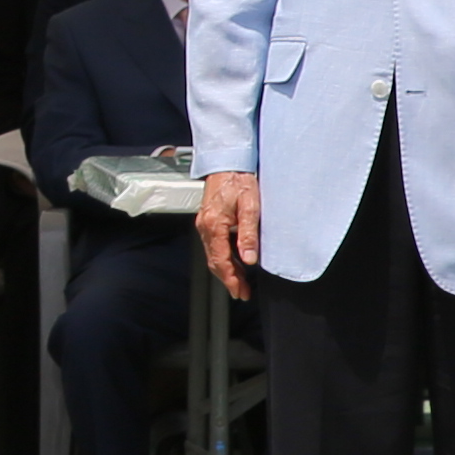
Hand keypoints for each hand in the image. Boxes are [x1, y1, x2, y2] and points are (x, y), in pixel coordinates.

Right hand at [197, 168, 259, 299]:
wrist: (227, 161)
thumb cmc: (239, 180)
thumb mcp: (250, 206)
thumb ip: (248, 234)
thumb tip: (249, 259)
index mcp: (214, 225)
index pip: (220, 260)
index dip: (230, 279)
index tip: (240, 292)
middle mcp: (205, 226)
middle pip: (214, 261)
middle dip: (228, 279)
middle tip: (241, 293)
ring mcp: (204, 223)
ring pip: (212, 255)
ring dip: (225, 270)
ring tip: (240, 282)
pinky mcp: (208, 220)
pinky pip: (213, 245)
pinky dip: (222, 258)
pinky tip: (234, 262)